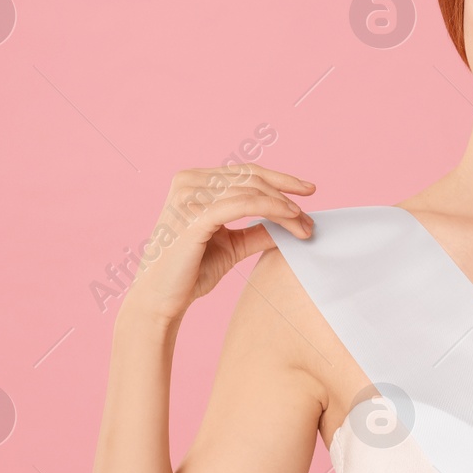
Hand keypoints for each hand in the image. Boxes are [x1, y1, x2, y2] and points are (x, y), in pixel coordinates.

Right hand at [121, 162, 314, 322]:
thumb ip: (258, 230)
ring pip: (252, 191)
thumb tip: (293, 221)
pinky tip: (291, 219)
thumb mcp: (232, 245)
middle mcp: (189, 181)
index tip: (308, 191)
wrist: (161, 299)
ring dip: (285, 208)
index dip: (280, 179)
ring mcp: (188, 195)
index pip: (245, 173)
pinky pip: (243, 204)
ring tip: (305, 227)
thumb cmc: (191, 272)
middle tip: (311, 218)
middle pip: (252, 178)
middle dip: (287, 195)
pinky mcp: (194, 215)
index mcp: (194, 182)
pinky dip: (272, 209)